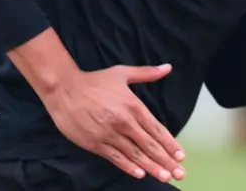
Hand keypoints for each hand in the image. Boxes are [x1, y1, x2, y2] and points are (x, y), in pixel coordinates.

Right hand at [40, 63, 185, 182]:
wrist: (64, 89)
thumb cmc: (94, 81)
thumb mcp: (122, 73)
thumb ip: (147, 73)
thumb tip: (168, 67)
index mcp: (133, 107)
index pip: (157, 129)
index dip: (170, 144)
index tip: (181, 156)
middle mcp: (124, 123)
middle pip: (149, 145)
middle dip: (166, 160)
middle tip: (179, 173)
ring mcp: (109, 135)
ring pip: (135, 154)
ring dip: (151, 167)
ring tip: (164, 177)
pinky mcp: (95, 143)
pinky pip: (115, 158)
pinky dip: (128, 167)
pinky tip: (140, 174)